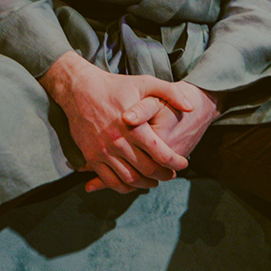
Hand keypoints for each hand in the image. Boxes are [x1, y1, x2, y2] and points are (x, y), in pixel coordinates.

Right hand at [38, 52, 196, 193]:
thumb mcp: (145, 82)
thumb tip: (190, 108)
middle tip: (171, 175)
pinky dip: (123, 187)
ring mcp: (103, 151)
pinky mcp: (91, 157)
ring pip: (129, 179)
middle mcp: (118, 142)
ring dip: (145, 184)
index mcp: (134, 126)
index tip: (183, 164)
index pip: (161, 153)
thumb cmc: (116, 86)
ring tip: (155, 181)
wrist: (79, 90)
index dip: (175, 162)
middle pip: (147, 169)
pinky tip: (133, 184)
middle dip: (164, 175)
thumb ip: (171, 93)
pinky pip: (108, 181)